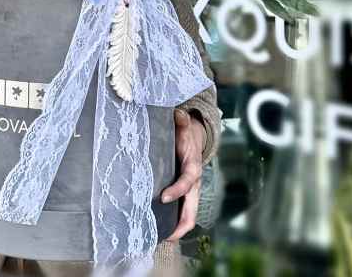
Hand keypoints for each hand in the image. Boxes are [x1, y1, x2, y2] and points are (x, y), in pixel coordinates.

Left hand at [162, 109, 204, 241]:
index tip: (162, 198)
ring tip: (159, 237)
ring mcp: (189, 191)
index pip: (187, 182)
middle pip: (192, 209)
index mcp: (193, 167)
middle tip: (167, 236)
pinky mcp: (183, 193)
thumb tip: (179, 114)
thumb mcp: (183, 125)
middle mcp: (193, 183)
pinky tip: (157, 227)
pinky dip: (172, 222)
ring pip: (188, 215)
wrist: (194, 138)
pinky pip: (180, 211)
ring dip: (176, 228)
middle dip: (181, 224)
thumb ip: (181, 120)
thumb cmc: (185, 133)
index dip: (176, 191)